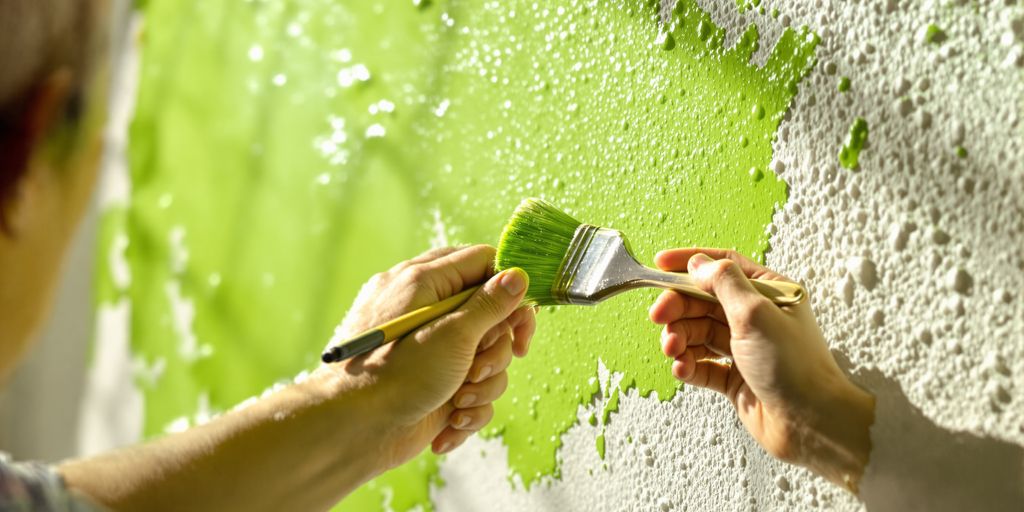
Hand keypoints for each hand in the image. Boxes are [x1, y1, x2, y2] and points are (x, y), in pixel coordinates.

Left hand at [324, 245, 535, 469]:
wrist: (351, 433)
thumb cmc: (394, 376)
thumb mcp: (452, 333)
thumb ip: (490, 303)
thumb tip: (517, 275)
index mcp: (421, 283)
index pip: (480, 263)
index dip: (509, 287)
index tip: (523, 318)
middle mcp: (427, 313)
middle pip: (491, 314)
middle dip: (496, 349)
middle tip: (479, 368)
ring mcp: (431, 351)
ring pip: (487, 358)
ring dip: (483, 385)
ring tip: (459, 400)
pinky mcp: (435, 385)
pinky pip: (472, 389)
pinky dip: (468, 410)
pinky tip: (449, 423)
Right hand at [648, 248, 873, 491]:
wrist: (811, 423)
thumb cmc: (795, 366)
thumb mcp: (755, 311)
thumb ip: (723, 281)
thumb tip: (698, 264)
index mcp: (769, 293)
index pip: (723, 267)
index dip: (690, 263)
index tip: (660, 264)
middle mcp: (755, 318)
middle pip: (703, 301)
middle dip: (678, 307)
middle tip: (659, 316)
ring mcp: (744, 348)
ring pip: (698, 333)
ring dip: (680, 338)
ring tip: (674, 350)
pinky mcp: (734, 378)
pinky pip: (701, 365)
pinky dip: (688, 364)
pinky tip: (683, 368)